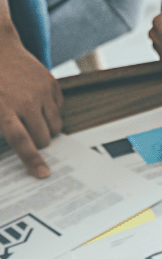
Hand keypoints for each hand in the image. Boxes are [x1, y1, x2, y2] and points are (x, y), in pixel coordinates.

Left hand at [0, 34, 62, 177]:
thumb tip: (13, 140)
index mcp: (5, 109)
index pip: (22, 140)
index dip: (32, 159)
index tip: (43, 173)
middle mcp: (26, 101)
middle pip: (43, 138)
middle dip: (38, 141)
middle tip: (26, 131)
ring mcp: (42, 92)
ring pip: (55, 127)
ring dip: (46, 128)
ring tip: (31, 116)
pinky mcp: (52, 84)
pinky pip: (60, 111)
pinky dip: (51, 112)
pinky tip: (36, 102)